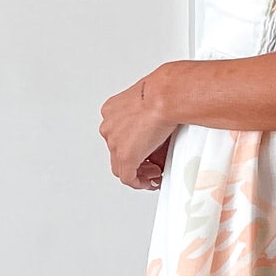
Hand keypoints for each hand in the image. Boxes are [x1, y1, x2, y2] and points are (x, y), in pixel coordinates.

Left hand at [100, 71, 178, 189]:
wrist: (165, 95)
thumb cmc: (164, 93)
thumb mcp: (153, 107)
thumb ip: (150, 125)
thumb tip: (160, 142)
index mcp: (113, 111)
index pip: (117, 135)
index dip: (132, 146)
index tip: (145, 150)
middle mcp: (109, 126)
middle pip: (117, 151)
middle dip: (136, 159)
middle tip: (151, 164)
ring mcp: (114, 142)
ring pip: (121, 165)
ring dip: (138, 172)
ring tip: (154, 172)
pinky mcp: (125, 156)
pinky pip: (128, 177)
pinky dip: (139, 182)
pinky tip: (150, 182)